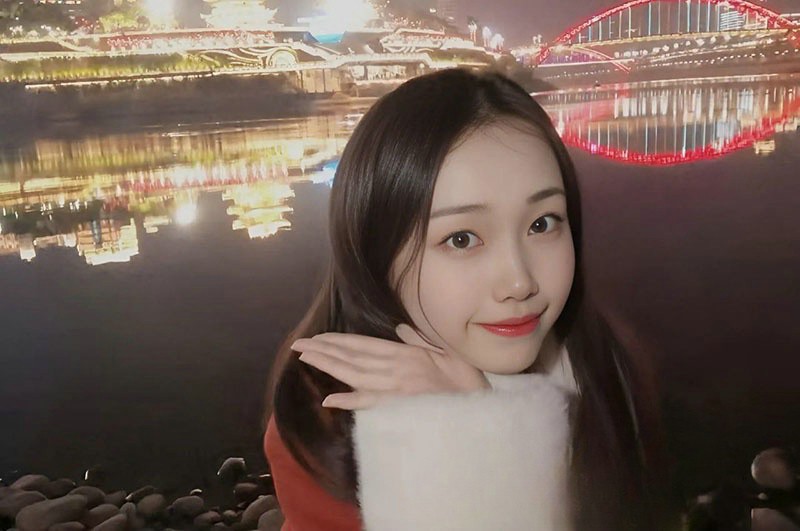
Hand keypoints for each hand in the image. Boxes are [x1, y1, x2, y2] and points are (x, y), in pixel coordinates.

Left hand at [291, 324, 490, 409]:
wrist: (482, 408)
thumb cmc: (466, 383)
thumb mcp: (446, 353)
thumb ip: (420, 340)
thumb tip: (399, 328)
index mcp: (406, 353)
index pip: (364, 345)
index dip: (339, 341)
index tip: (318, 338)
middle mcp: (397, 367)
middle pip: (353, 357)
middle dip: (324, 350)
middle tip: (299, 345)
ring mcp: (397, 388)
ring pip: (355, 375)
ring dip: (329, 366)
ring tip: (306, 359)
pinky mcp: (402, 407)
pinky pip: (371, 404)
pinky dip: (350, 401)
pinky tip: (329, 400)